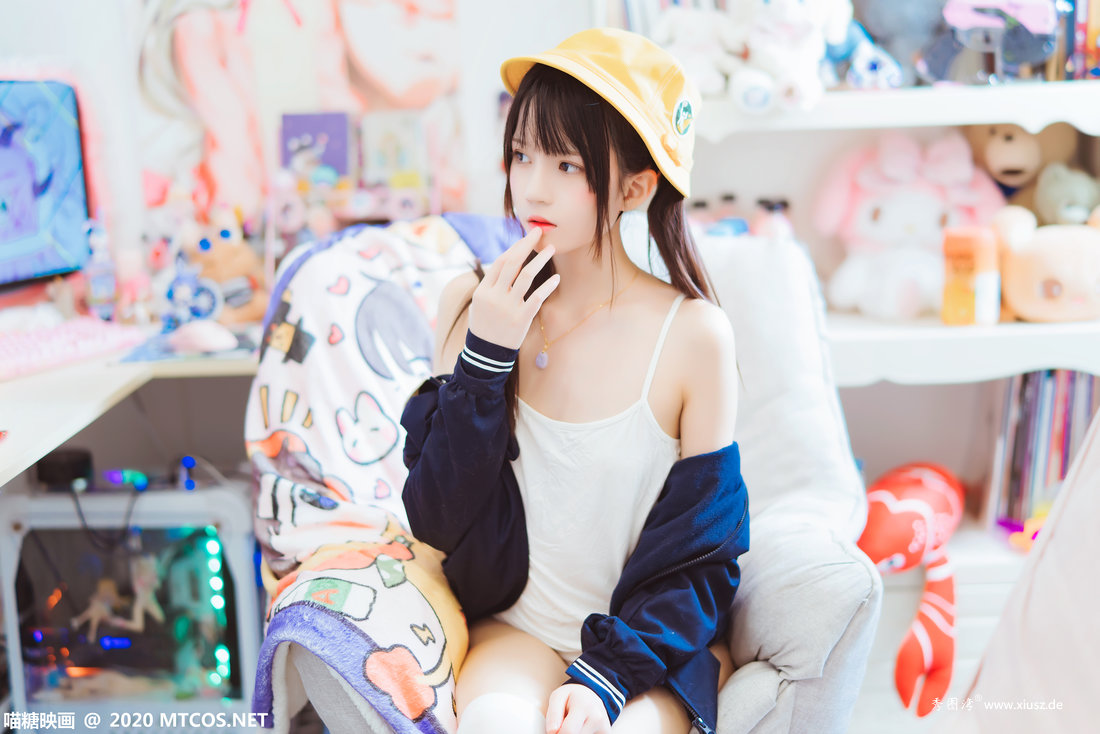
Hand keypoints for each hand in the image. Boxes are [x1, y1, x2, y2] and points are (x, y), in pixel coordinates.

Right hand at [468, 227, 558, 348]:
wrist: (486, 353)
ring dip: (540, 260)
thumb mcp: (480, 303)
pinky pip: (537, 297)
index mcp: (483, 290)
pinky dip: (548, 286)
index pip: (501, 262)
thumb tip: (509, 262)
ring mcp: (508, 308)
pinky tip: (557, 277)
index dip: (516, 247)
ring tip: (551, 249)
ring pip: (526, 276)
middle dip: (527, 245)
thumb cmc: (485, 325)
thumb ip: (493, 284)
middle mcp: (495, 296)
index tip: (528, 237)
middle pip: (513, 263)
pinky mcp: (521, 319)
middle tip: (539, 232)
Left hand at [545, 683, 610, 733]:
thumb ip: (553, 715)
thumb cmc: (573, 697)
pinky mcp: (607, 733)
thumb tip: (553, 732)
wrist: (592, 696)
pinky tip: (582, 728)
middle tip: (565, 725)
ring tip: (574, 725)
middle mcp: (597, 718)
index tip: (555, 730)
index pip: (568, 731)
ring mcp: (604, 728)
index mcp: (584, 706)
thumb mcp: (558, 697)